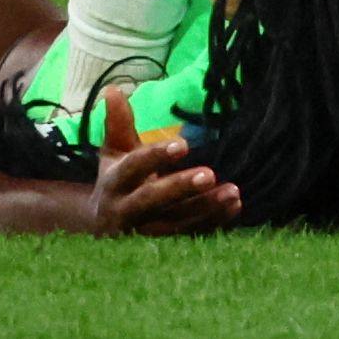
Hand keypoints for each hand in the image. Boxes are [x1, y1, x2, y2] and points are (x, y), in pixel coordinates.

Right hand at [88, 85, 242, 235]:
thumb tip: (113, 89)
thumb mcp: (113, 151)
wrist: (104, 226)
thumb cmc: (117, 178)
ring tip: (233, 192)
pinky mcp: (162, 249)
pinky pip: (189, 238)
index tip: (183, 145)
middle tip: (210, 174)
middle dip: (181, 188)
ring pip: (174, 224)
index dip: (156, 156)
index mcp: (114, 182)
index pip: (134, 167)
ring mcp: (144, 233)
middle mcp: (125, 210)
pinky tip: (235, 207)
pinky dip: (212, 224)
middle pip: (153, 200)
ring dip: (205, 209)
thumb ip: (119, 123)